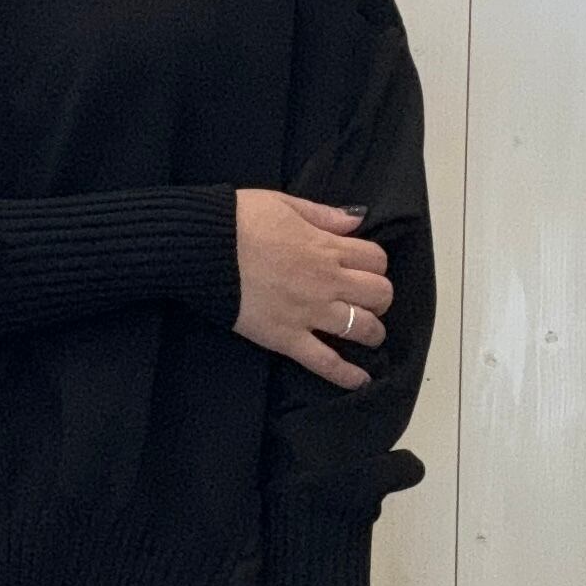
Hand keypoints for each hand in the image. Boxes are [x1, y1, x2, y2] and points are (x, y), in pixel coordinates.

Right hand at [234, 191, 392, 390]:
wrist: (206, 248)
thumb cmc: (241, 220)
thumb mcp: (286, 203)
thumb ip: (325, 215)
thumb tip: (357, 220)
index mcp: (327, 247)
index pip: (376, 259)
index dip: (375, 264)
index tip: (362, 268)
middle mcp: (327, 282)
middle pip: (379, 294)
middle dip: (379, 298)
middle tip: (367, 301)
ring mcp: (310, 313)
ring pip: (362, 328)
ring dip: (372, 332)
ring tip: (367, 334)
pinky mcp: (288, 338)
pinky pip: (325, 361)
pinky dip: (346, 375)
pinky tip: (362, 382)